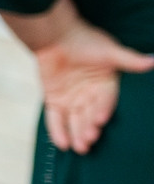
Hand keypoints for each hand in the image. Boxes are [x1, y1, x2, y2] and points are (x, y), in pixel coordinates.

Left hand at [35, 20, 153, 153]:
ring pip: (75, 121)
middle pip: (91, 115)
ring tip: (79, 148)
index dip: (103, 109)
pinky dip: (57, 131)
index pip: (106, 102)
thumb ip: (130, 60)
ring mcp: (72, 99)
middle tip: (89, 140)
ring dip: (76, 134)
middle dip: (90, 128)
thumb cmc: (84, 40)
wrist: (54, 35)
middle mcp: (91, 96)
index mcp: (106, 86)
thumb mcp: (109, 51)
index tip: (100, 119)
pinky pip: (55, 119)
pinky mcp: (54, 100)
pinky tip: (62, 144)